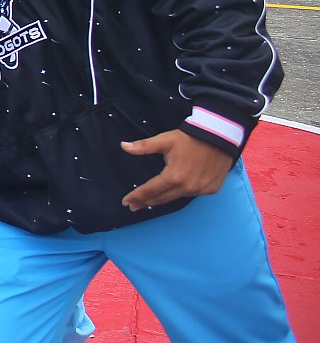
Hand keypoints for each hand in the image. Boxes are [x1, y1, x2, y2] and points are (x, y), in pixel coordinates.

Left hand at [120, 130, 236, 210]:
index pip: (150, 190)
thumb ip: (143, 146)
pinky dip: (182, 193)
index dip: (136, 196)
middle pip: (161, 198)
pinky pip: (192, 194)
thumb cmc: (190, 138)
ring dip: (163, 198)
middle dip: (145, 202)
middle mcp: (187, 187)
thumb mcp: (164, 140)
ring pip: (177, 197)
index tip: (125, 202)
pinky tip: (174, 192)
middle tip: (133, 206)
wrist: (219, 137)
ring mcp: (200, 190)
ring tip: (151, 199)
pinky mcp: (211, 190)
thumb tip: (123, 146)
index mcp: (173, 177)